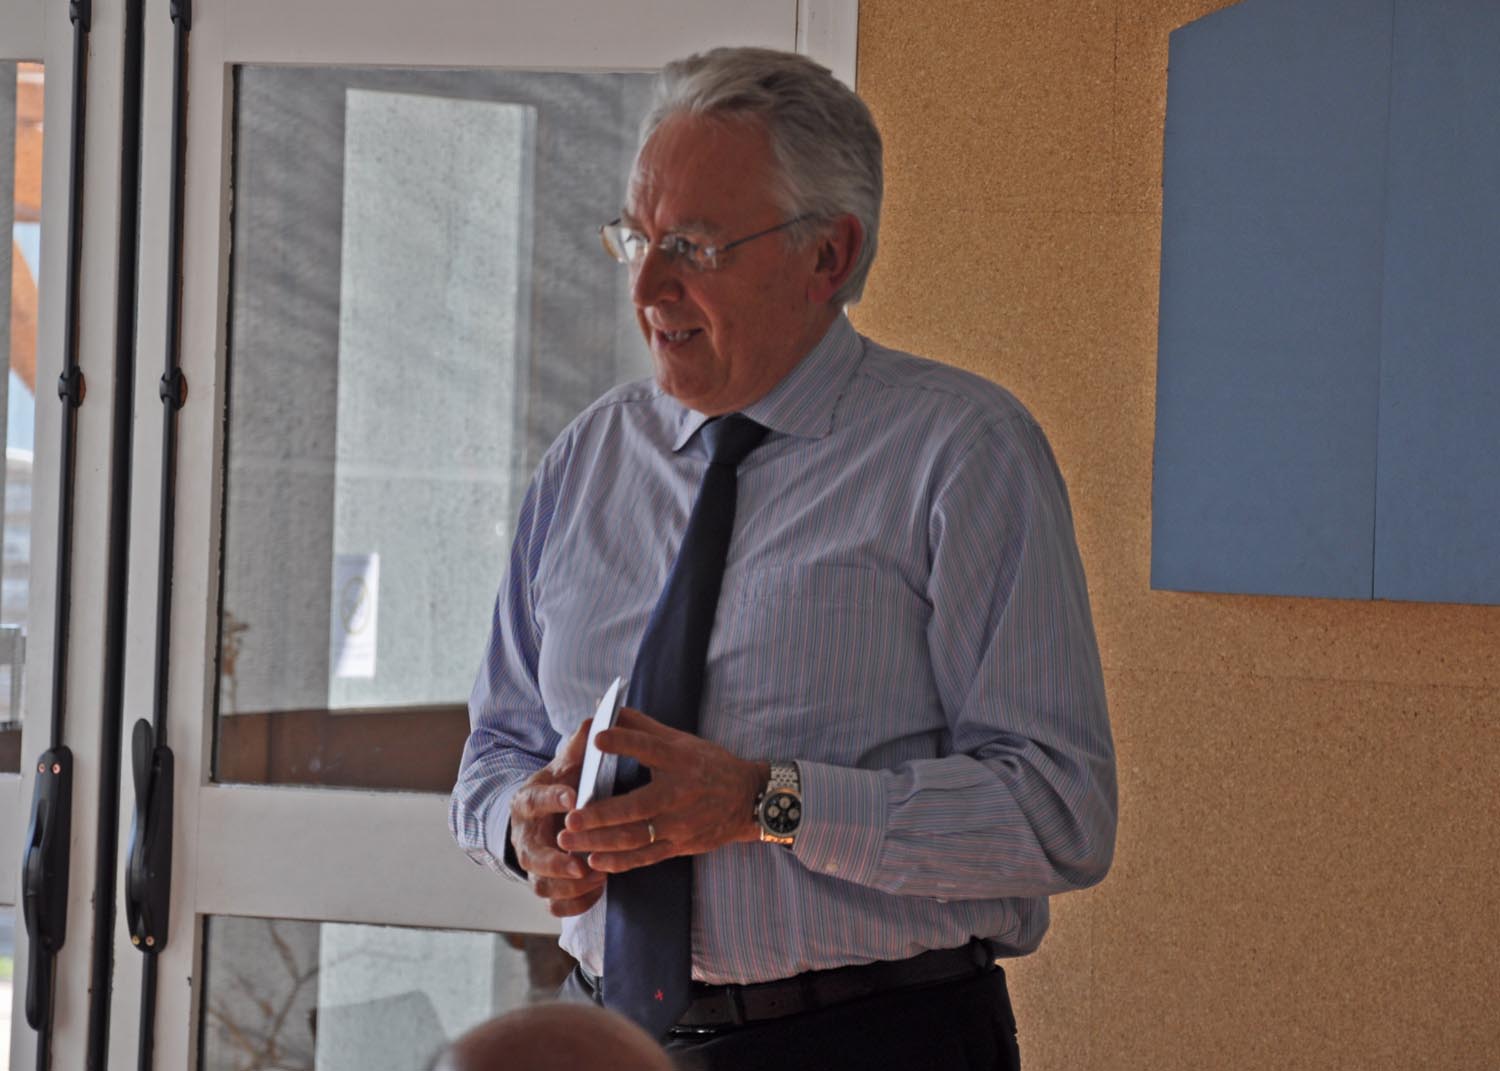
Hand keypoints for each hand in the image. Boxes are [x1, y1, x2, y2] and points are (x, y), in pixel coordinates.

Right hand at [509, 721, 606, 916]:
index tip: (574, 797)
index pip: (535, 800)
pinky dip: (575, 904)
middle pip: (532, 856)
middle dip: (556, 863)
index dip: (553, 799)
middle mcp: (524, 838)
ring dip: (570, 887)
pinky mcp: (546, 887)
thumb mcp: (566, 765)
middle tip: (582, 865)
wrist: (544, 815)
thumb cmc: (562, 786)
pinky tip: (598, 892)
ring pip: (542, 886)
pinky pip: (554, 906)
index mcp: (527, 802)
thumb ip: (578, 747)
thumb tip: (594, 718)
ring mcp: (533, 866)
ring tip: (597, 877)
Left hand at [556, 707, 767, 872]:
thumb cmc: (709, 766)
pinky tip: (594, 861)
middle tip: (569, 818)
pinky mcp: (679, 845)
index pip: (649, 748)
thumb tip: (611, 707)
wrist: (747, 800)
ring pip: (635, 837)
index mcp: (679, 761)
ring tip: (568, 840)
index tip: (597, 738)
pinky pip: (645, 857)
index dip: (624, 742)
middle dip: (600, 815)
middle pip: (636, 806)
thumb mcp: (681, 741)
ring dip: (599, 842)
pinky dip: (619, 861)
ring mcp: (679, 824)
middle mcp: (679, 794)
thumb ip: (643, 728)